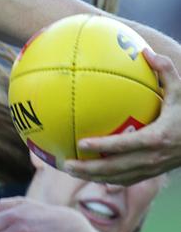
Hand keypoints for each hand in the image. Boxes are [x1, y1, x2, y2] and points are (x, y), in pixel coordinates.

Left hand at [64, 50, 180, 183]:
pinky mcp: (152, 174)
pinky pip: (126, 180)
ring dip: (92, 177)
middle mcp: (152, 158)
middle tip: (66, 164)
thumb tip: (146, 51)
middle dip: (88, 170)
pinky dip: (106, 179)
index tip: (81, 143)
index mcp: (156, 138)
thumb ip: (165, 71)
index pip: (124, 145)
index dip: (102, 146)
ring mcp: (152, 169)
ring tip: (71, 170)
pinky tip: (91, 176)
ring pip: (117, 178)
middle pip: (114, 169)